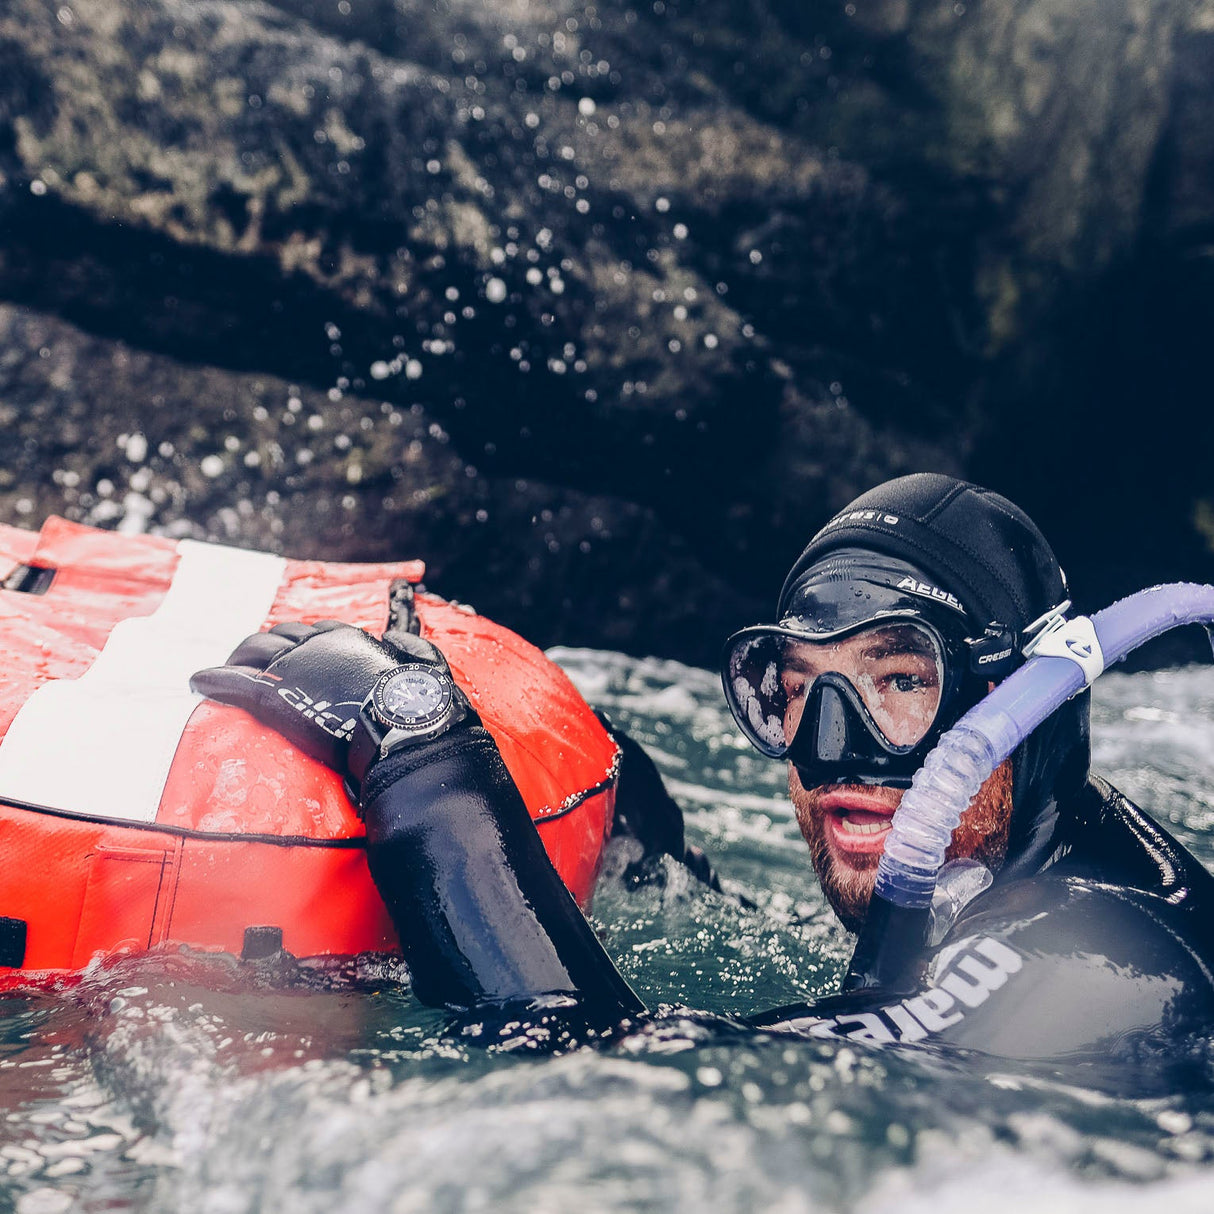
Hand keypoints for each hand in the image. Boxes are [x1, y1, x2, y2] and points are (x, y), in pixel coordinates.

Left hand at [190, 621, 458, 774]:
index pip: (316, 632)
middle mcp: (318, 644)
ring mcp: (294, 666)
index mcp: (350, 639)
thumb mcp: (424, 662)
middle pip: (278, 636)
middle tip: (247, 661)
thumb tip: (394, 633)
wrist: (406, 727)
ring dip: (236, 659)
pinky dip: (214, 679)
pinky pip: (236, 682)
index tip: (292, 653)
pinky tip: (198, 682)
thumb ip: (409, 645)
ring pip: (254, 652)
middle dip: (261, 647)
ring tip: (221, 671)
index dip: (300, 642)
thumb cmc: (420, 701)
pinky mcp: (275, 694)